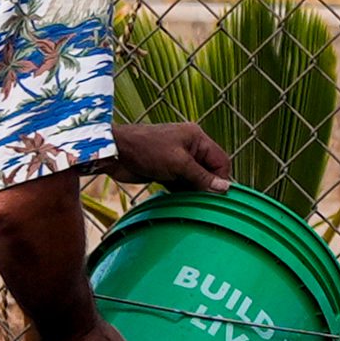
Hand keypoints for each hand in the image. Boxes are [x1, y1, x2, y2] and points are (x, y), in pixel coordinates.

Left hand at [110, 121, 232, 191]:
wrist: (115, 152)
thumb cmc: (146, 149)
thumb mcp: (178, 163)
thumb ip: (202, 176)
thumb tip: (224, 187)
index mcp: (197, 138)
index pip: (220, 160)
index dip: (221, 178)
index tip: (218, 196)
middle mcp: (190, 147)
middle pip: (209, 170)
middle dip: (207, 185)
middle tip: (205, 201)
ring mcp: (177, 159)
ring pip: (195, 178)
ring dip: (194, 190)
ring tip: (192, 202)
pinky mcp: (166, 170)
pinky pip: (182, 183)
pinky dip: (183, 192)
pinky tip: (181, 201)